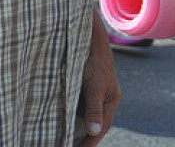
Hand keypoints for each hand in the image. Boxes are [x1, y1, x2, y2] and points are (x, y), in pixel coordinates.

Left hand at [77, 18, 120, 144]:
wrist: (89, 38)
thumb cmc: (93, 62)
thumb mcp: (93, 86)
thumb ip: (94, 108)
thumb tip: (95, 131)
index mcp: (111, 101)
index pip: (101, 128)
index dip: (91, 142)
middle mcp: (105, 98)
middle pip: (96, 124)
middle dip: (85, 137)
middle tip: (69, 145)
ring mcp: (96, 92)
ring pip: (87, 114)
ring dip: (79, 126)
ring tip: (65, 138)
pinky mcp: (86, 85)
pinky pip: (80, 104)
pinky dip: (74, 113)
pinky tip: (63, 118)